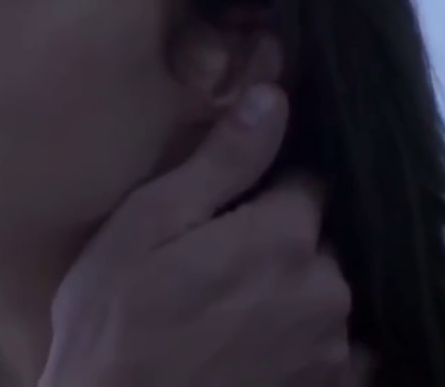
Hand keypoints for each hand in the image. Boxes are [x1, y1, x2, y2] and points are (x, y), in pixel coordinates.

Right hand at [38, 83, 368, 386]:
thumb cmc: (112, 319)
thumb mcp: (145, 224)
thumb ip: (219, 163)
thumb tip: (272, 97)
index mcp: (283, 237)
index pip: (304, 181)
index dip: (261, 187)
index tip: (220, 207)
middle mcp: (326, 289)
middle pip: (316, 239)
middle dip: (276, 240)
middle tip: (210, 262)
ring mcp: (332, 347)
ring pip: (321, 292)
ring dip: (287, 291)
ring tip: (221, 307)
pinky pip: (332, 346)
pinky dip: (300, 339)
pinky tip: (245, 344)